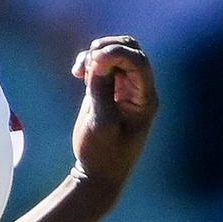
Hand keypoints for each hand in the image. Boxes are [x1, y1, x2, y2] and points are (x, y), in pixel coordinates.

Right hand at [70, 37, 157, 193]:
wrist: (96, 174)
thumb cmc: (103, 154)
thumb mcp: (101, 123)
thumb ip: (101, 90)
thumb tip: (97, 60)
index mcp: (145, 99)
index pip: (138, 62)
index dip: (117, 54)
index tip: (95, 60)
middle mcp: (137, 90)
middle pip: (131, 50)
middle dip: (109, 47)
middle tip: (90, 59)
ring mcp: (122, 89)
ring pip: (115, 54)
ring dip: (96, 54)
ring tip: (80, 70)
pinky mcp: (106, 91)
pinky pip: (101, 66)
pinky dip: (89, 62)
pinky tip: (77, 73)